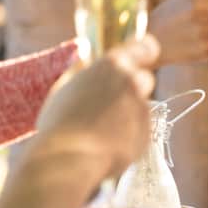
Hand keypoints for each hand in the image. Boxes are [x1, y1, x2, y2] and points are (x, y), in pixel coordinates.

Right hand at [33, 36, 159, 177]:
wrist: (70, 160)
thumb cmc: (60, 122)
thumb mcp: (64, 87)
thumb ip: (82, 72)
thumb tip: (86, 61)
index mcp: (113, 66)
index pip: (144, 47)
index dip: (144, 52)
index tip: (143, 55)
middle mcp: (133, 83)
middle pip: (144, 78)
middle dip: (132, 87)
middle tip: (109, 101)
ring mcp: (143, 109)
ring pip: (140, 106)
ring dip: (127, 113)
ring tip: (99, 129)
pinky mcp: (147, 133)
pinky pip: (140, 130)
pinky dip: (128, 134)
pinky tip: (106, 143)